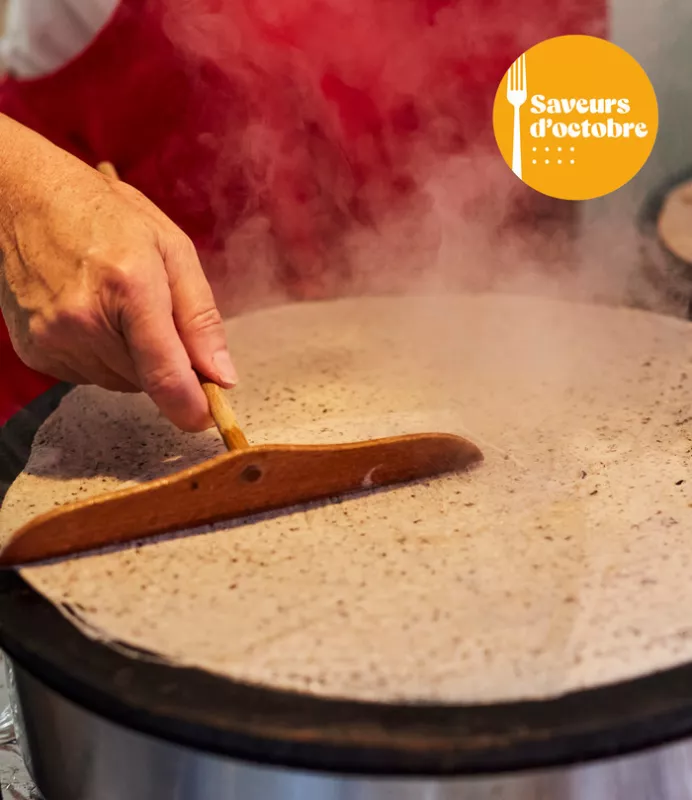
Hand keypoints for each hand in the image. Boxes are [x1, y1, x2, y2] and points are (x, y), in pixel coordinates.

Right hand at [0, 117, 235, 431]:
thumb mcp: (173, 249)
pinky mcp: (35, 352)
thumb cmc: (105, 214)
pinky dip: (101, 356)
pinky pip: (89, 375)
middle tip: (155, 316)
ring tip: (117, 306)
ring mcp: (52, 339)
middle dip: (164, 362)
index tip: (208, 417)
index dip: (192, 406)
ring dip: (132, 359)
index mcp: (130, 287)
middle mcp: (84, 320)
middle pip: (147, 381)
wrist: (21, 199)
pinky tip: (91, 315)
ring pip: (120, 381)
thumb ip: (201, 317)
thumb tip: (223, 377)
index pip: (165, 375)